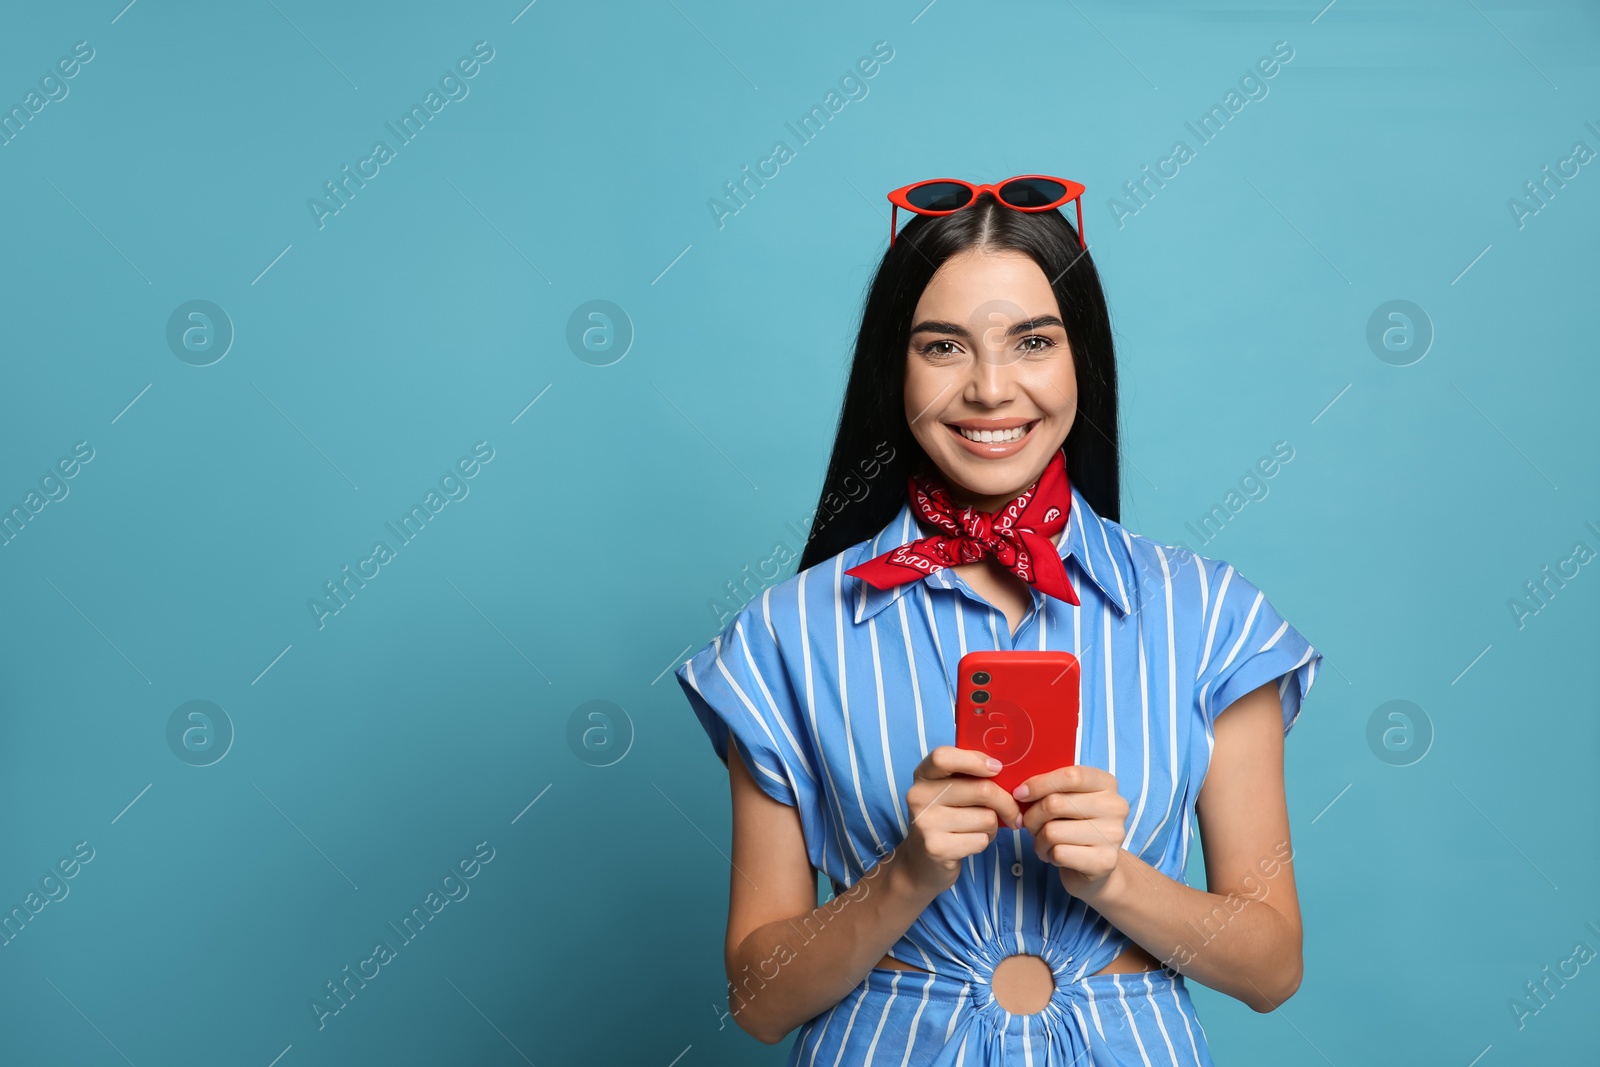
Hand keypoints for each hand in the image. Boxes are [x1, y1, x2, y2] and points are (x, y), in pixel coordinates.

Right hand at [898, 746, 1023, 895]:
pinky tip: (971, 842)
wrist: (921, 861)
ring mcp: (926, 823)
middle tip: (1013, 812)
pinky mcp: (937, 848)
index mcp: (923, 776)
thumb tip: (1005, 769)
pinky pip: (981, 839)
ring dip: (993, 826)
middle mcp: (919, 796)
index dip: (974, 760)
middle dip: (1006, 803)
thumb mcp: (948, 791)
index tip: (996, 769)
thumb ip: (968, 776)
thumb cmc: (945, 819)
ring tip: (980, 828)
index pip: (943, 756)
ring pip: (987, 818)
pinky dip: (984, 842)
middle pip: (982, 790)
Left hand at [1015, 764, 1128, 900]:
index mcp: (1107, 783)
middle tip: (1031, 825)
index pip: (1070, 776)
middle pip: (1055, 803)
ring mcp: (1112, 835)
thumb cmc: (1075, 826)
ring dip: (1039, 839)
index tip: (1020, 794)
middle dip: (1032, 816)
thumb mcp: (1068, 799)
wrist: (1096, 867)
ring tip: (1045, 842)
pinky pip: (1058, 853)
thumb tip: (1021, 791)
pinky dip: (1048, 855)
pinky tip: (1055, 856)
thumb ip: (1050, 787)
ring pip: (1052, 831)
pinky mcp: (1104, 861)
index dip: (1039, 784)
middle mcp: (1115, 807)